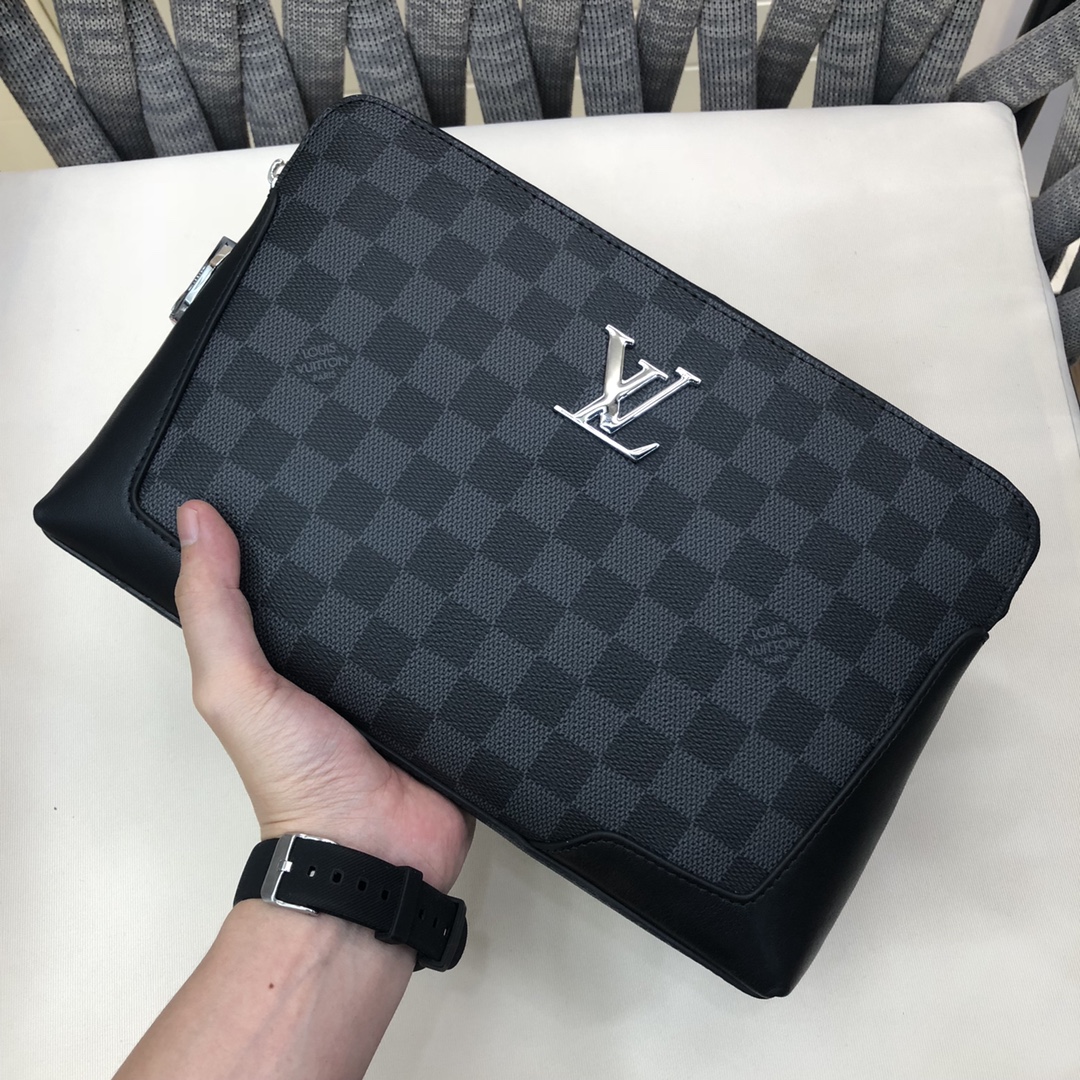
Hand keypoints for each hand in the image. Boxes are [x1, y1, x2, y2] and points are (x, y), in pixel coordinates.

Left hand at [174, 500, 472, 893]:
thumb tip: (195, 518)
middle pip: (368, 588)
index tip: (314, 468)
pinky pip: (470, 648)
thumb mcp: (235, 686)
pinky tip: (498, 576)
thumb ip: (213, 610)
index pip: (296, 575)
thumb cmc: (297, 779)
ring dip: (437, 577)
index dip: (296, 525)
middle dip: (382, 543)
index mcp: (295, 653)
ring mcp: (407, 679)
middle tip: (403, 477)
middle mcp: (351, 660)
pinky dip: (480, 621)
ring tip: (458, 510)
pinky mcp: (456, 696)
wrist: (372, 853)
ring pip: (424, 611)